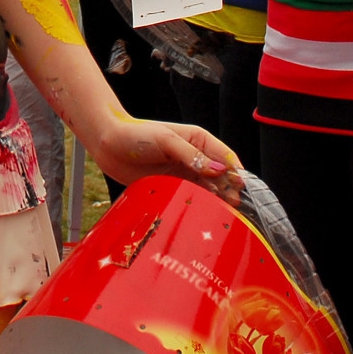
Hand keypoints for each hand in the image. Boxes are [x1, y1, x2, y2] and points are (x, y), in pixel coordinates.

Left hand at [90, 113, 243, 202]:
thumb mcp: (165, 140)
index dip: (237, 174)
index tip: (243, 191)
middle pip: (222, 178)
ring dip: (217, 202)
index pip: (226, 158)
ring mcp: (186, 174)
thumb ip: (192, 155)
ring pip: (209, 191)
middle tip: (236, 209)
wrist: (109, 145)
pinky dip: (201, 208)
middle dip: (230, 192)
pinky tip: (205, 218)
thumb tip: (220, 171)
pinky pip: (193, 199)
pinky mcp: (174, 188)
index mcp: (199, 140)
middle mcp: (196, 158)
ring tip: (224, 217)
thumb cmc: (137, 135)